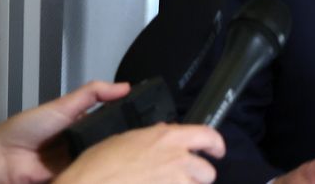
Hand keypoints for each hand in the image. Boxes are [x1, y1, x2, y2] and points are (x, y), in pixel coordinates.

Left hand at [0, 80, 130, 183]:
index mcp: (78, 127)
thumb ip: (92, 94)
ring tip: (131, 158)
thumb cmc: (25, 130)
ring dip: (109, 161)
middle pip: (106, 146)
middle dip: (119, 145)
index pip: (108, 125)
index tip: (145, 122)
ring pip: (100, 163)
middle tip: (141, 142)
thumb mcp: (63, 106)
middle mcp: (78, 147)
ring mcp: (75, 166)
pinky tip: (112, 171)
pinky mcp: (72, 180)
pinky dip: (95, 174)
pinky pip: (88, 177)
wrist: (2, 161)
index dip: (124, 124)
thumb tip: (124, 87)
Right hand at [53, 122, 224, 183]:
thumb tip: (164, 134)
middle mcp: (177, 160)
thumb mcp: (125, 139)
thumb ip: (152, 136)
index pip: (208, 136)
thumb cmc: (99, 165)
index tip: (216, 151)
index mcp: (167, 138)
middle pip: (208, 172)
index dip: (216, 144)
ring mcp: (175, 183)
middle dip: (198, 177)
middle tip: (183, 178)